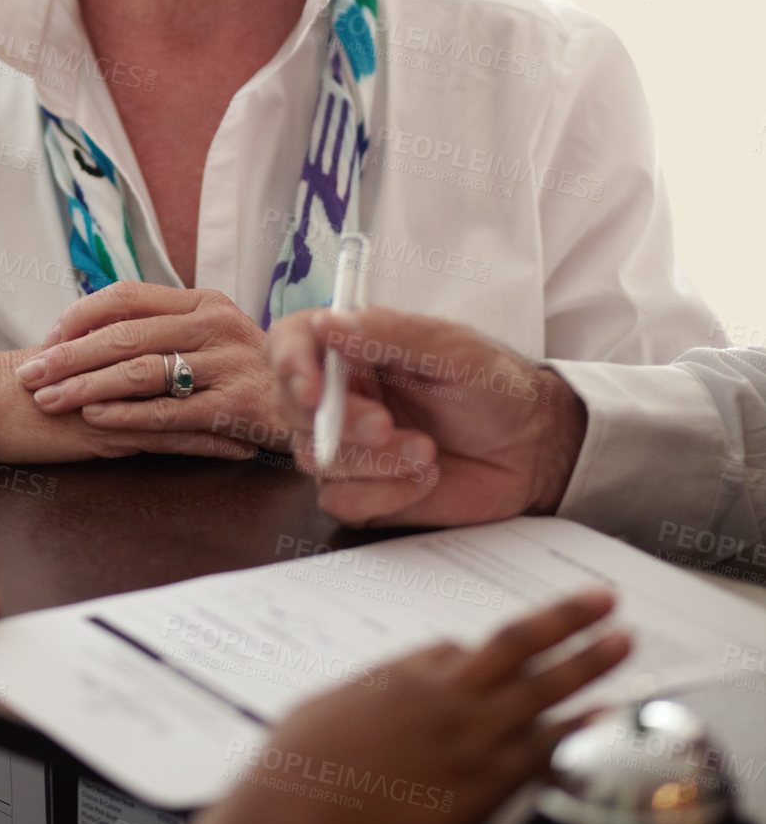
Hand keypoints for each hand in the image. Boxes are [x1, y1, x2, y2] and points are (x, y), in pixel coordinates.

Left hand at [10, 281, 283, 457]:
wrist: (318, 405)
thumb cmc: (250, 372)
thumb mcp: (213, 336)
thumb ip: (165, 328)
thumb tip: (91, 330)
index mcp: (203, 302)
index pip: (128, 296)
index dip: (81, 316)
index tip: (48, 340)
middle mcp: (216, 325)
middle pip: (126, 335)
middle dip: (68, 356)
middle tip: (29, 374)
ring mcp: (227, 365)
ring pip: (140, 372)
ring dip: (85, 387)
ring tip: (47, 399)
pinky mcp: (236, 406)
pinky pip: (168, 412)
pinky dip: (126, 415)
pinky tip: (93, 418)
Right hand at [235, 588, 628, 823]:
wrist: (302, 815)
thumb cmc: (298, 771)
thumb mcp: (323, 708)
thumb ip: (363, 698)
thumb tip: (373, 699)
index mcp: (401, 675)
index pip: (452, 650)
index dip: (476, 655)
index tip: (487, 660)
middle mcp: (444, 695)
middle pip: (517, 643)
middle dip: (565, 618)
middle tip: (602, 598)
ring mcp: (469, 737)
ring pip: (543, 687)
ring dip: (589, 661)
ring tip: (623, 641)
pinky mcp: (483, 784)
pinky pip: (543, 747)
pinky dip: (577, 728)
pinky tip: (604, 716)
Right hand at [269, 305, 586, 525]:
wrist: (534, 450)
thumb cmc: (496, 388)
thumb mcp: (451, 349)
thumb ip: (388, 334)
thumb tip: (326, 323)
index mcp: (354, 347)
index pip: (291, 343)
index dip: (289, 364)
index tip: (312, 389)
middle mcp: (342, 393)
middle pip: (293, 407)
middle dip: (338, 422)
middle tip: (385, 425)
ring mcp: (348, 445)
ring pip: (315, 458)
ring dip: (372, 461)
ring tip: (427, 451)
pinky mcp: (364, 490)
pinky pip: (341, 500)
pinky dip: (385, 493)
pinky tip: (425, 477)